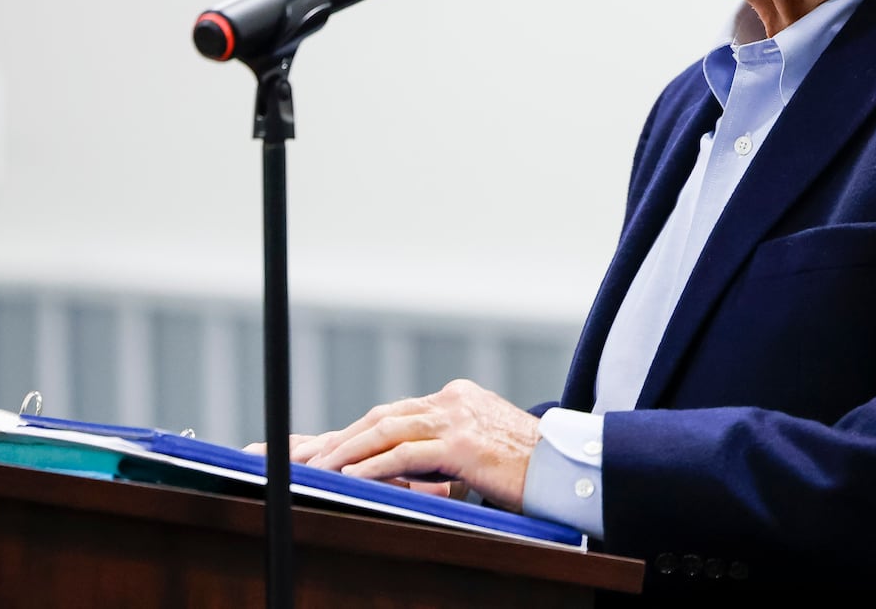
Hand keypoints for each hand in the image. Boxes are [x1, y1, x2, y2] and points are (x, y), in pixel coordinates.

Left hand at [288, 379, 539, 511]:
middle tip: (307, 455)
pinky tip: (352, 477)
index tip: (328, 446)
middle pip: (383, 416)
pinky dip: (374, 466)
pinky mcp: (462, 445)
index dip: (358, 430)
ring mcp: (457, 420)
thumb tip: (413, 465)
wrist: (568, 468)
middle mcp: (454, 400)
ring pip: (386, 430)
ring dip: (347, 451)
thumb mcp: (484, 446)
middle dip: (341, 437)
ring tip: (319, 468)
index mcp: (458, 398)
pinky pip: (405, 454)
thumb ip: (449, 446)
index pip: (396, 412)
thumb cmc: (530, 466)